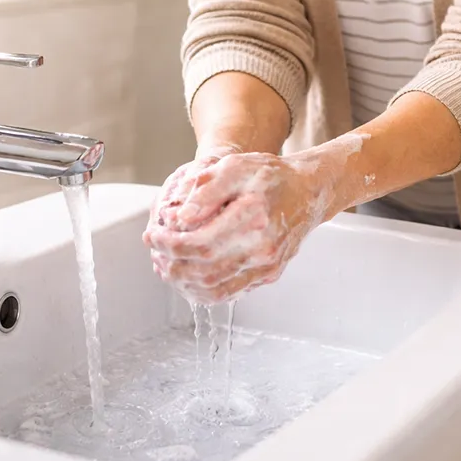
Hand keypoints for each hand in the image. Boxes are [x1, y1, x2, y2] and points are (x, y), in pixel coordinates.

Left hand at [143, 151, 326, 303]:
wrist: (308, 191)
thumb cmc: (271, 176)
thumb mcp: (236, 167)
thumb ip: (207, 189)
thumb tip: (180, 217)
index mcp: (253, 218)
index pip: (201, 244)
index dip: (170, 245)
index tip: (153, 236)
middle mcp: (262, 248)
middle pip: (205, 272)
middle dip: (171, 265)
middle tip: (155, 251)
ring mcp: (266, 266)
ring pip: (215, 290)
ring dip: (183, 282)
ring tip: (165, 265)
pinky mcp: (268, 275)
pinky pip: (230, 293)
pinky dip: (203, 291)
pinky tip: (188, 277)